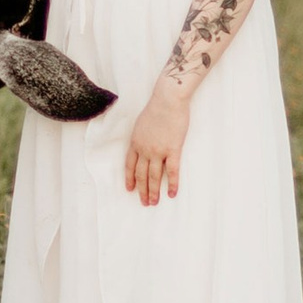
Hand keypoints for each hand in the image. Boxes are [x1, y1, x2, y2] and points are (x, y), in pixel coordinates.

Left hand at [123, 88, 189, 204]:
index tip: (130, 189)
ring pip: (154, 176)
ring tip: (154, 202)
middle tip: (144, 202)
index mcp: (136, 142)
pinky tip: (172, 193)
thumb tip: (143, 143)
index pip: (130, 165)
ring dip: (153, 191)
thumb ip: (142, 135)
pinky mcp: (173, 149)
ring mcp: (158, 151)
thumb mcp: (142, 123)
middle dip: (142, 190)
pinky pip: (172, 171)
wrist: (168, 100)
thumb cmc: (157, 107)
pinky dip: (173, 184)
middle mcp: (144, 149)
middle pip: (141, 174)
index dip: (130, 178)